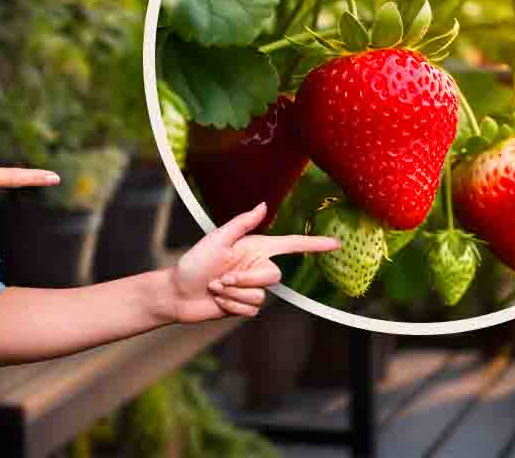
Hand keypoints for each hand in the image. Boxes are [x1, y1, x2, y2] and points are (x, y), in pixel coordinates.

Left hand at [168, 202, 339, 322]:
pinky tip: (218, 301)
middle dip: (246, 280)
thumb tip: (264, 205)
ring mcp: (252, 287)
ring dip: (234, 294)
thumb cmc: (194, 262)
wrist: (178, 293)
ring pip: (261, 296)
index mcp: (254, 247)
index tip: (336, 243)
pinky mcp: (245, 305)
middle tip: (221, 279)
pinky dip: (232, 306)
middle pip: (273, 277)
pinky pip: (251, 309)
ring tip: (215, 288)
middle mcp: (256, 266)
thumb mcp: (217, 239)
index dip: (314, 244)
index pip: (291, 245)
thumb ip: (242, 223)